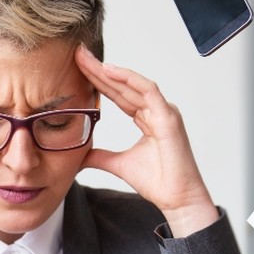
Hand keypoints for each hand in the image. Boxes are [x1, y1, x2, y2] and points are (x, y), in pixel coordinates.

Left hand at [74, 44, 218, 235]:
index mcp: (146, 118)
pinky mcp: (168, 117)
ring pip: (132, 84)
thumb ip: (99, 156)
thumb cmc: (157, 181)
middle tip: (78, 54)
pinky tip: (110, 70)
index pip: (118, 94)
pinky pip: (148, 90)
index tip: (77, 69)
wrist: (176, 199)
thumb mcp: (118, 164)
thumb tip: (80, 155)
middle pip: (123, 85)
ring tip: (88, 60)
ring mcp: (163, 112)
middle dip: (99, 70)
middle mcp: (156, 111)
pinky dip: (129, 79)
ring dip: (109, 71)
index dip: (98, 81)